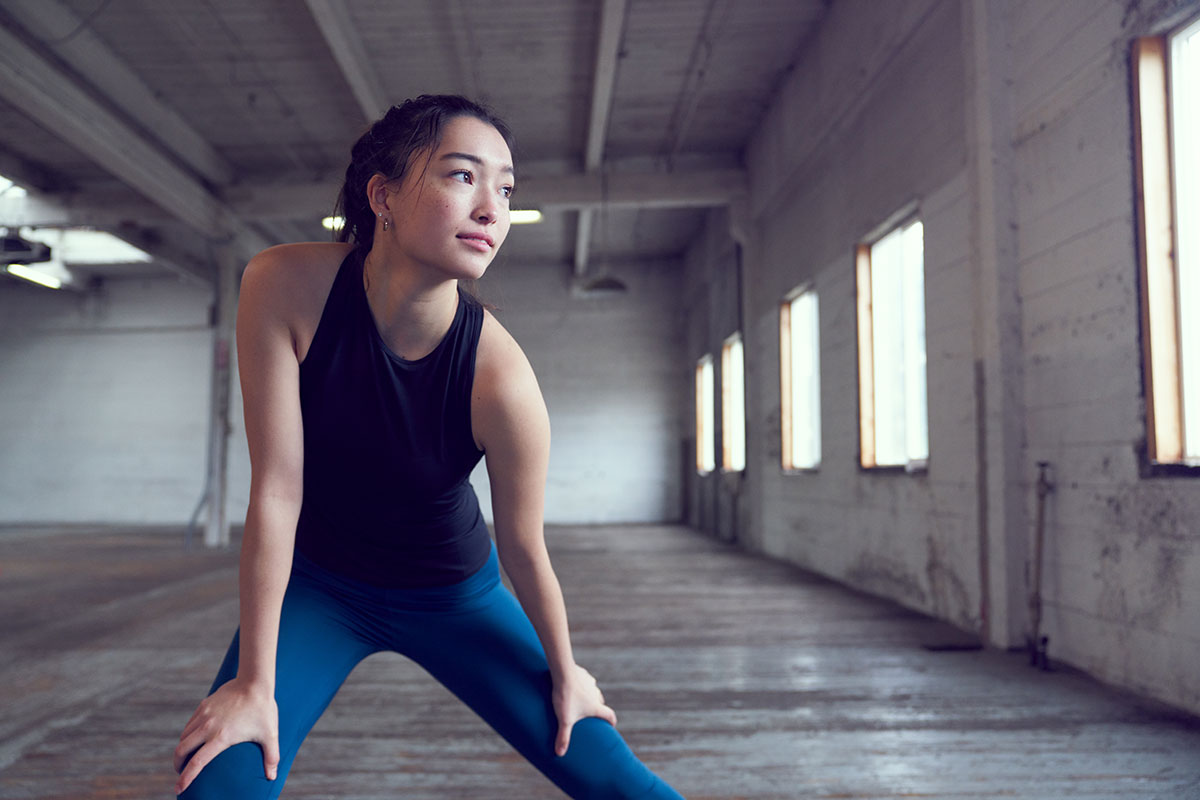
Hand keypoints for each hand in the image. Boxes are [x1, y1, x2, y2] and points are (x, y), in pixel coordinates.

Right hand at [173, 677, 279, 793]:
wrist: (254, 682)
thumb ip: (271, 757)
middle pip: (182, 750)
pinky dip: (187, 735)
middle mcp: (208, 727)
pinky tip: (193, 738)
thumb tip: (272, 776)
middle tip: (181, 773)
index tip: (179, 789)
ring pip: (184, 737)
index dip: (186, 778)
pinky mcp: (204, 705)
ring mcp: (204, 715)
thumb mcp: (270, 735)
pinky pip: (189, 724)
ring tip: (186, 757)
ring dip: (182, 749)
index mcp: (221, 737)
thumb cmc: (263, 709)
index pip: (197, 763)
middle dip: (178, 765)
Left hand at [552, 664, 617, 756]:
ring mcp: (590, 683)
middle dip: (598, 708)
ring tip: (580, 700)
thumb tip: (560, 754)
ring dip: (589, 696)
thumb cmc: (566, 697)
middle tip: (591, 715)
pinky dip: (581, 685)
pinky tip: (573, 686)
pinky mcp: (582, 674)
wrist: (563, 672)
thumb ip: (563, 737)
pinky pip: (584, 681)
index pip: (609, 715)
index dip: (611, 721)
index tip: (611, 725)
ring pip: (593, 691)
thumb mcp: (564, 720)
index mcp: (595, 706)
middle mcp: (596, 694)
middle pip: (601, 703)